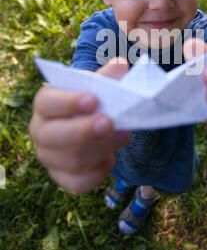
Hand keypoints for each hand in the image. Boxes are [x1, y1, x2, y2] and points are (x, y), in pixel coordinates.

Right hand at [28, 57, 130, 193]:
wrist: (89, 123)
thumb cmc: (91, 101)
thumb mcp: (97, 85)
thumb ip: (107, 76)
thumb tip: (120, 66)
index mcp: (45, 104)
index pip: (47, 103)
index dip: (68, 103)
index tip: (93, 100)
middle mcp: (40, 131)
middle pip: (54, 137)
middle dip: (84, 131)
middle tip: (109, 123)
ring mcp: (49, 157)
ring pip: (71, 160)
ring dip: (100, 149)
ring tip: (123, 135)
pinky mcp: (62, 177)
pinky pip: (77, 184)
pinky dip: (98, 173)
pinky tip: (111, 159)